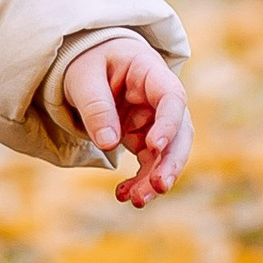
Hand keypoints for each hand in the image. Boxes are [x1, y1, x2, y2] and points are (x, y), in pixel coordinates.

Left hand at [61, 38, 193, 206]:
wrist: (87, 65)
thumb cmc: (87, 62)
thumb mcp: (83, 78)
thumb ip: (96, 107)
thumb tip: (108, 144)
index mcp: (149, 71)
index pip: (172, 96)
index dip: (168, 122)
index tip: (154, 145)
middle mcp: (159, 98)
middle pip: (180, 131)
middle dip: (171, 161)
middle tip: (159, 186)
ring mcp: (154, 119)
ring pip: (166, 153)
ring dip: (155, 178)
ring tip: (138, 201)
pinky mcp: (144, 137)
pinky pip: (149, 163)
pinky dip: (139, 181)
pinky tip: (123, 195)